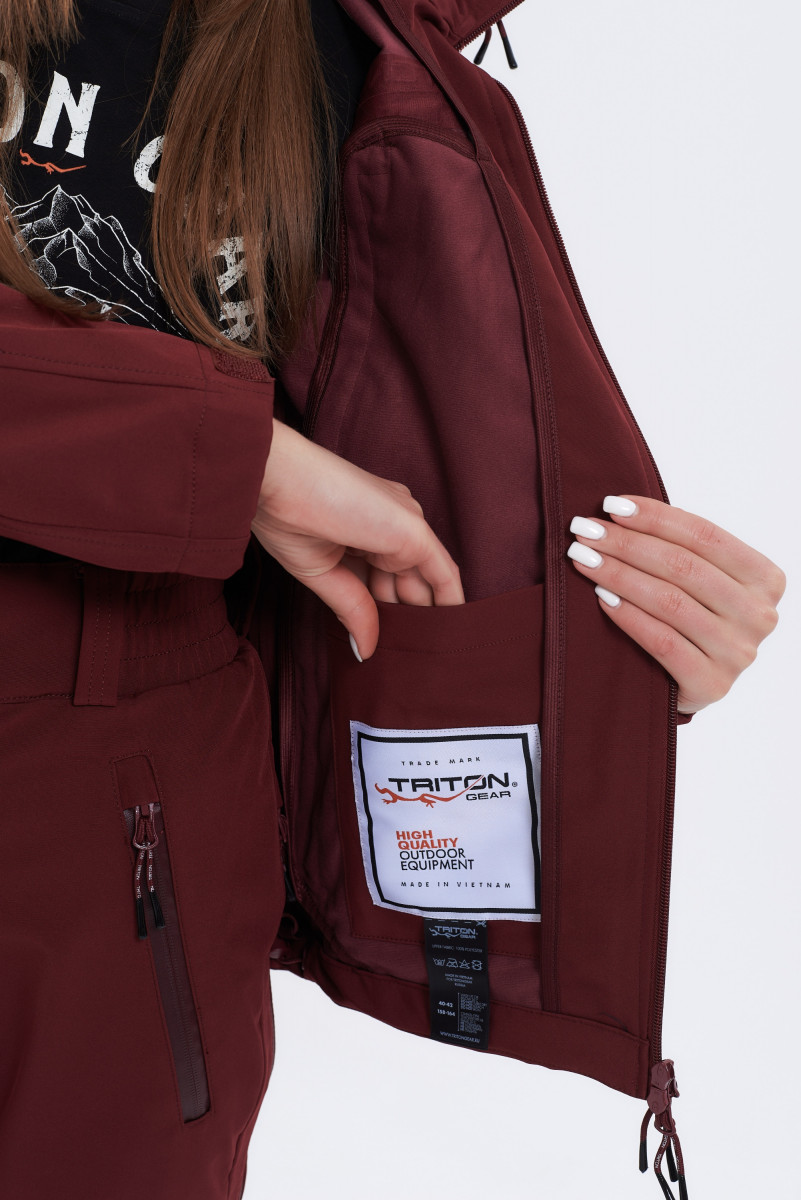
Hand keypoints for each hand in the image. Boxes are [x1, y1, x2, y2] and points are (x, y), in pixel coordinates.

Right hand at [251, 419, 463, 658]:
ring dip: (428, 619)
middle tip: (411, 662)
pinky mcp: (414, 532)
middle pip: (409, 582)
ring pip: (427, 581)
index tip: (384, 646)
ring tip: (429, 660)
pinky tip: (453, 632)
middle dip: (409, 621)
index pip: (385, 575)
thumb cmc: (284, 515)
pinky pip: (443, 575)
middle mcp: (392, 520)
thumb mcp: (322, 573)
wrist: (276, 482)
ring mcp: (405, 524)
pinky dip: (449, 604)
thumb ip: (352, 609)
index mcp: (366, 523)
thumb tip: (365, 649)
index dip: (387, 612)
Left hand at [567, 495, 784, 713]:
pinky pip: (661, 641)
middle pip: (683, 566)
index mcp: (765, 578)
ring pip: (669, 601)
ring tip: (583, 559)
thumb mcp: (700, 582)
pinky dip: (627, 616)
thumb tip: (618, 511)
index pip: (704, 536)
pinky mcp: (712, 684)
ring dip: (618, 575)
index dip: (655, 517)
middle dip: (627, 544)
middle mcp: (759, 615)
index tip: (611, 505)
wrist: (692, 686)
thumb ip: (679, 549)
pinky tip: (601, 598)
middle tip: (586, 532)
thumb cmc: (692, 621)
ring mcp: (738, 652)